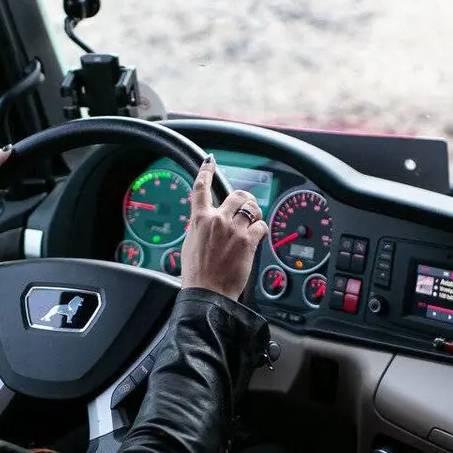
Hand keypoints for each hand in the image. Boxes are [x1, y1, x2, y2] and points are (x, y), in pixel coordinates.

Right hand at [180, 155, 267, 300]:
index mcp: (199, 219)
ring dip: (256, 213)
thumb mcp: (190, 244)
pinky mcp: (248, 241)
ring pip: (252, 208)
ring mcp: (233, 229)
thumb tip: (206, 222)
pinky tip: (258, 239)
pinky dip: (262, 231)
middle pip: (237, 195)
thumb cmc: (197, 274)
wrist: (207, 292)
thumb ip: (200, 228)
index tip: (209, 161)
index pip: (201, 188)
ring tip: (254, 223)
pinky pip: (262, 226)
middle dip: (245, 199)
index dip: (206, 171)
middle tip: (248, 207)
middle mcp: (217, 220)